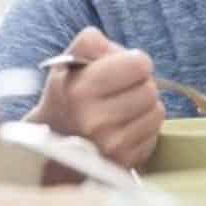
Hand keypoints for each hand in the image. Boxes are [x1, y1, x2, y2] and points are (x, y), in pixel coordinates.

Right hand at [29, 27, 162, 170]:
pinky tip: (123, 128)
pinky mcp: (124, 162)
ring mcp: (111, 146)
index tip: (124, 67)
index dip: (134, 61)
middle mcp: (95, 121)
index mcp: (80, 91)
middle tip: (123, 90)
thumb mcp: (66, 63)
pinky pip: (154, 135)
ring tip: (122, 109)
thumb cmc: (64, 97)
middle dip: (140, 85)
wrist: (49, 148)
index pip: (138, 64)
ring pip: (156, 112)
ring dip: (144, 107)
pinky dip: (143, 129)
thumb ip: (92, 42)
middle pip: (150, 89)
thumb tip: (123, 53)